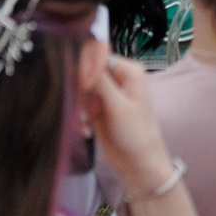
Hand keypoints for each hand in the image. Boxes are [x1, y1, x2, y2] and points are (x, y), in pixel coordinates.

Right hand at [80, 50, 176, 195]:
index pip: (99, 56)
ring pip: (81, 88)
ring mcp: (107, 92)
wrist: (136, 163)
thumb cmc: (134, 133)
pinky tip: (86, 128)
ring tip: (87, 121)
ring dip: (80, 105)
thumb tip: (86, 53)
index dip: (86, 70)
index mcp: (129, 70)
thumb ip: (100, 80)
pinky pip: (81, 103)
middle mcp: (118, 77)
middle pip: (87, 71)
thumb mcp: (117, 105)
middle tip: (87, 110)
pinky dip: (80, 114)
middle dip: (82, 91)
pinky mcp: (98, 107)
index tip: (82, 89)